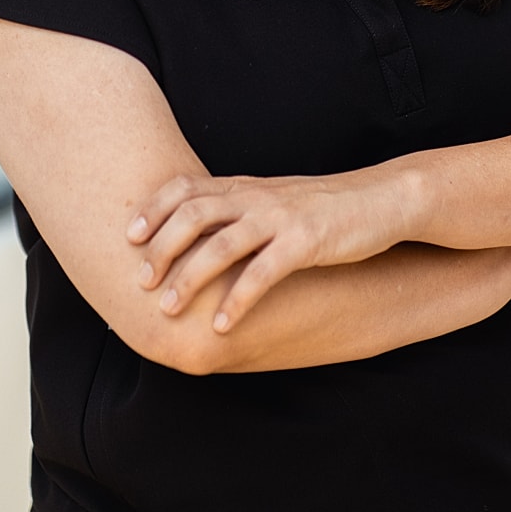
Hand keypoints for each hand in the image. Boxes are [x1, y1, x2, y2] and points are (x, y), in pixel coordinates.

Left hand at [127, 167, 407, 334]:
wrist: (381, 200)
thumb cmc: (323, 207)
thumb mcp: (274, 200)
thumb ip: (238, 210)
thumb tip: (198, 233)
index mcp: (245, 186)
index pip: (186, 188)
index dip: (153, 209)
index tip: (128, 236)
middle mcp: (256, 197)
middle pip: (193, 215)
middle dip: (161, 250)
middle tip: (141, 282)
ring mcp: (280, 218)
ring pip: (221, 245)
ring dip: (189, 279)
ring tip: (168, 310)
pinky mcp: (306, 242)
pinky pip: (263, 274)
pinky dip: (237, 300)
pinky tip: (222, 326)